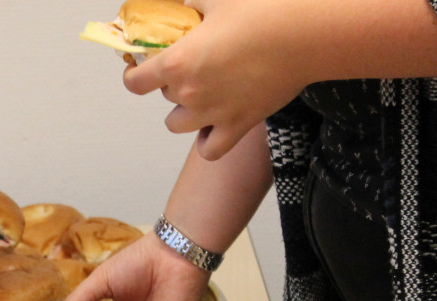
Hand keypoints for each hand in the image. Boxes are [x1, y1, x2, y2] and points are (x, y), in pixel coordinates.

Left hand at [122, 0, 308, 159]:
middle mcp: (190, 94)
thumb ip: (193, 6)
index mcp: (177, 63)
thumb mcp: (217, 0)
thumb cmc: (261, 13)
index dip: (133, 75)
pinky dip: (207, 140)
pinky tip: (213, 125)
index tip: (137, 68)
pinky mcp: (238, 127)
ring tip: (201, 95)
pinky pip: (209, 149)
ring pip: (178, 125)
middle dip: (171, 83)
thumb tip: (185, 6)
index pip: (135, 83)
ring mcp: (213, 115)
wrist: (303, 36)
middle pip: (163, 97)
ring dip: (184, 111)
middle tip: (193, 67)